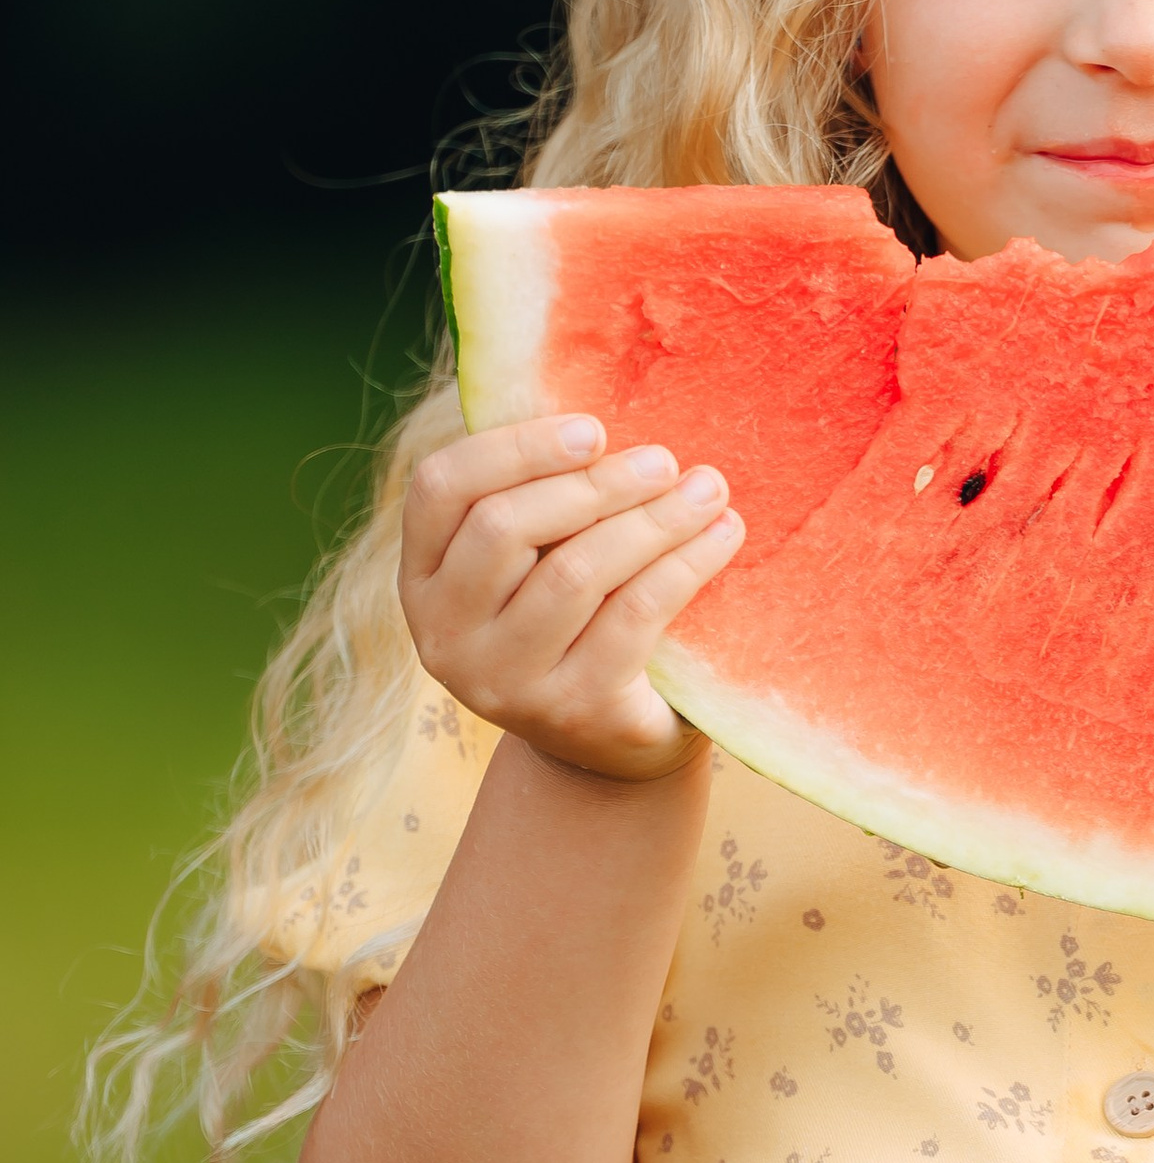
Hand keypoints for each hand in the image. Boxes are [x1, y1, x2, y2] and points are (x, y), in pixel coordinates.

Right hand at [400, 415, 744, 781]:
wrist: (610, 749)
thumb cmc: (576, 624)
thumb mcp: (536, 564)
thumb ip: (540, 498)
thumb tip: (601, 413)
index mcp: (420, 581)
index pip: (440, 489)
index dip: (514, 448)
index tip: (593, 429)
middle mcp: (445, 636)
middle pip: (507, 527)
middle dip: (595, 483)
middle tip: (666, 460)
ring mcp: (504, 682)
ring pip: (577, 571)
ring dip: (653, 519)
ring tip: (709, 489)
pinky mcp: (573, 710)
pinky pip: (634, 616)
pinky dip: (685, 565)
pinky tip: (724, 535)